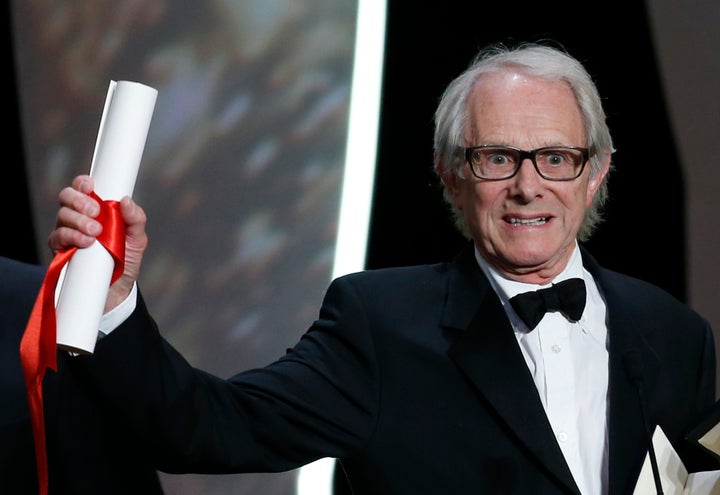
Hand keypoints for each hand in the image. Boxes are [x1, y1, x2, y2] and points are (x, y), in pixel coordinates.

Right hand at [48, 174, 147, 311]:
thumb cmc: (126, 258)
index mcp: (96, 209)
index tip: (91, 186)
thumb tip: (126, 200)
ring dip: (78, 220)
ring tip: (96, 232)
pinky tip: (86, 242)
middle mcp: (78, 218)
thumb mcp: (137, 239)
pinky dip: (72, 237)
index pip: (83, 188)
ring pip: (62, 216)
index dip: (83, 183)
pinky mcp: (61, 251)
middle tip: (96, 212)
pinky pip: (58, 238)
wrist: (118, 289)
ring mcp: (67, 233)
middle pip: (67, 197)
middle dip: (79, 201)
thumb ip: (135, 219)